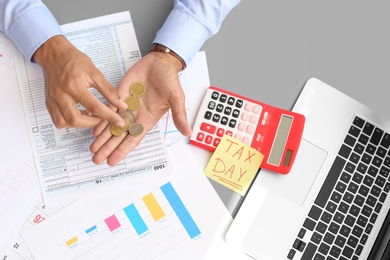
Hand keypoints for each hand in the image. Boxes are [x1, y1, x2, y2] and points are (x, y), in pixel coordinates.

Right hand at [33, 35, 127, 127]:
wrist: (55, 55)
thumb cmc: (74, 61)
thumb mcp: (95, 73)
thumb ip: (109, 91)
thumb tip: (121, 105)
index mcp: (74, 85)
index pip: (94, 107)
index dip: (108, 116)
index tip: (119, 122)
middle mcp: (61, 94)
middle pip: (75, 119)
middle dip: (92, 123)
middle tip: (102, 118)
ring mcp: (52, 99)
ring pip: (63, 123)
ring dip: (79, 124)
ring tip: (90, 116)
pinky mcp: (48, 102)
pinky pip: (57, 120)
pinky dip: (69, 122)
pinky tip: (79, 114)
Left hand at [90, 51, 191, 165]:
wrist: (160, 62)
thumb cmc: (170, 79)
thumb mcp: (176, 98)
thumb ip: (179, 116)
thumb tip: (188, 132)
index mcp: (148, 119)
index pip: (133, 139)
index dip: (122, 150)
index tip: (113, 161)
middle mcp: (136, 116)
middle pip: (119, 136)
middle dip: (108, 148)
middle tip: (97, 159)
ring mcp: (127, 106)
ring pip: (111, 125)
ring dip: (102, 137)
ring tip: (92, 149)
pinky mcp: (119, 95)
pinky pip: (108, 109)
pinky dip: (101, 119)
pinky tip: (94, 130)